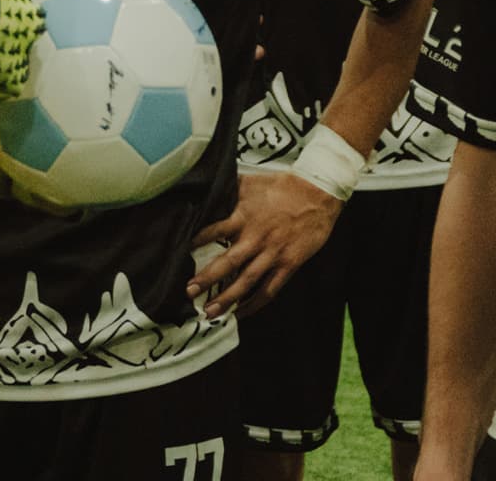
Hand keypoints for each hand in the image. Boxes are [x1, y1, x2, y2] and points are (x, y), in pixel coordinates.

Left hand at [188, 169, 340, 317]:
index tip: (178, 254)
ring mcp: (272, 254)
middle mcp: (255, 238)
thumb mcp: (250, 182)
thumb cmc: (282, 186)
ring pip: (246, 281)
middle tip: (188, 292)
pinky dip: (255, 304)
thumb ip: (229, 189)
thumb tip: (207, 184)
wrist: (317, 193)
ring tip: (210, 312)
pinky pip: (270, 289)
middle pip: (227, 262)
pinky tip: (242, 313)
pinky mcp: (288, 264)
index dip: (196, 242)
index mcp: (243, 216)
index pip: (213, 231)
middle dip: (207, 278)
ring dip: (227, 298)